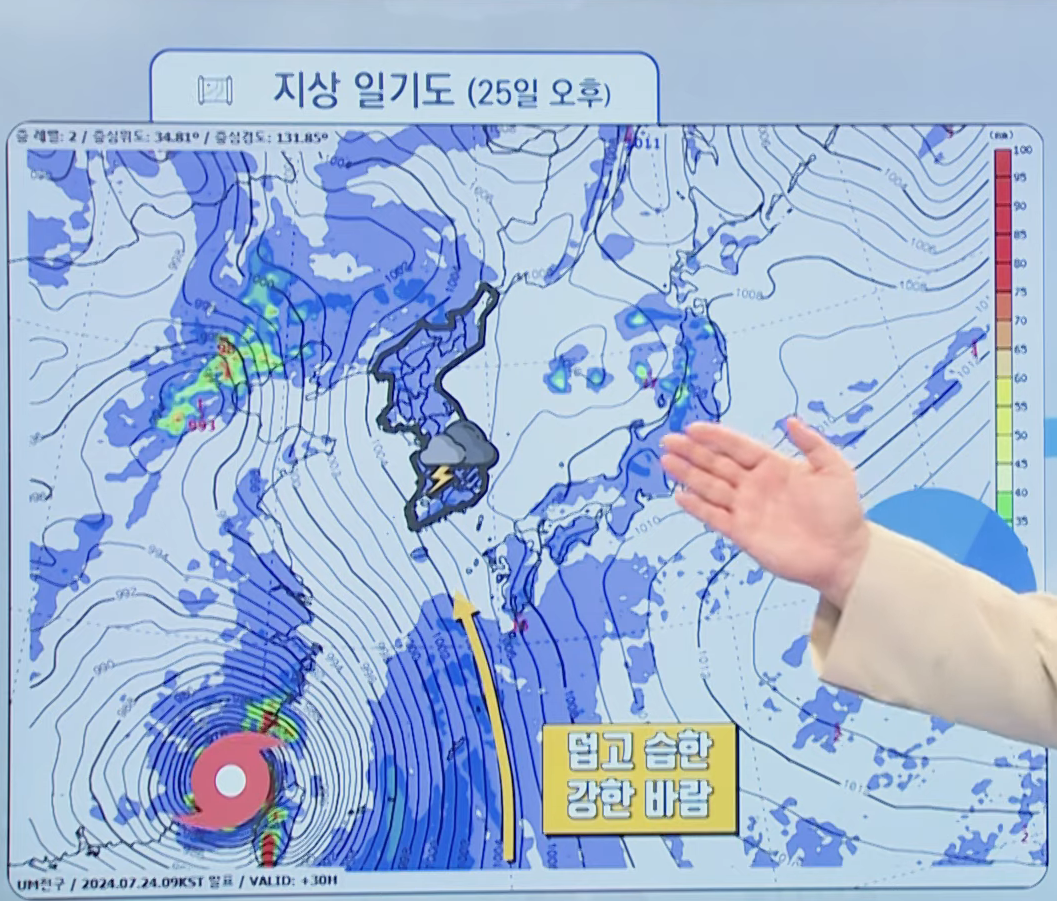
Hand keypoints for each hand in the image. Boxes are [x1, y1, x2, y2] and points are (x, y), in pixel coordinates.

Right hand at [660, 418, 869, 606]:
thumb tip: (790, 420)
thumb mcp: (835, 469)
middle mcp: (755, 486)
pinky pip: (714, 517)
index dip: (715, 437)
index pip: (737, 447)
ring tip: (666, 461)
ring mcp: (746, 509)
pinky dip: (697, 507)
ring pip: (710, 487)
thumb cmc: (842, 512)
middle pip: (716, 464)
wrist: (844, 554)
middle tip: (668, 440)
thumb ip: (812, 444)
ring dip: (687, 475)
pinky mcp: (742, 533)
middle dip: (692, 452)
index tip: (693, 427)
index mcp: (773, 466)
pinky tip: (679, 495)